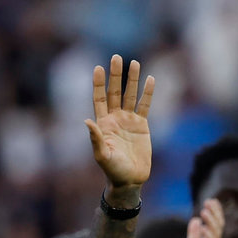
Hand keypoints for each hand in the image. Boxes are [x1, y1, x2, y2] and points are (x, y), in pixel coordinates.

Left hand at [86, 54, 154, 192]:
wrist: (130, 180)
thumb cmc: (113, 170)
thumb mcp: (103, 155)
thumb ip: (96, 138)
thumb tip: (86, 120)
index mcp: (103, 124)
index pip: (99, 99)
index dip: (99, 84)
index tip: (98, 68)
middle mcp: (115, 119)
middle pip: (115, 92)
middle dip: (115, 75)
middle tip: (117, 57)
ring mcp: (129, 120)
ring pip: (130, 95)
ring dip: (132, 80)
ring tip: (134, 63)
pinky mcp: (142, 125)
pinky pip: (145, 106)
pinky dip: (148, 93)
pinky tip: (150, 79)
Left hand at [181, 199, 223, 237]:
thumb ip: (194, 234)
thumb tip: (195, 220)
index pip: (215, 223)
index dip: (215, 212)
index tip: (211, 200)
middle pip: (217, 226)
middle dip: (214, 213)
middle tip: (208, 202)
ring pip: (215, 234)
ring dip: (210, 222)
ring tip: (204, 211)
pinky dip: (208, 237)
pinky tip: (203, 228)